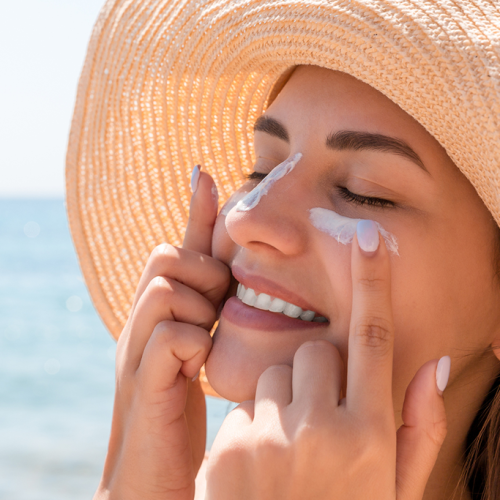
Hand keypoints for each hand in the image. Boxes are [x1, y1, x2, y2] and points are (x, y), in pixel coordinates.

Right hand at [95, 169, 229, 499]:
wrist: (152, 476)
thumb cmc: (181, 408)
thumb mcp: (201, 350)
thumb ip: (213, 314)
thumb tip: (236, 279)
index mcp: (161, 313)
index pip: (178, 248)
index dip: (194, 212)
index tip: (206, 171)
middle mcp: (142, 322)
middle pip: (166, 256)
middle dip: (200, 273)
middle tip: (217, 306)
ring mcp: (137, 350)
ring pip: (165, 288)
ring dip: (197, 306)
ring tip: (207, 335)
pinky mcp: (143, 382)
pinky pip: (169, 335)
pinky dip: (192, 343)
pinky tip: (199, 365)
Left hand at [205, 225, 447, 499]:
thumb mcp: (394, 488)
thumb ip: (420, 427)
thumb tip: (437, 363)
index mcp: (371, 436)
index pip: (374, 338)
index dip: (373, 282)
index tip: (369, 239)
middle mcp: (324, 430)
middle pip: (316, 352)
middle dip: (318, 373)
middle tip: (318, 420)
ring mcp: (274, 438)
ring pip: (277, 374)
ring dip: (286, 399)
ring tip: (289, 450)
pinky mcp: (232, 446)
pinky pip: (248, 404)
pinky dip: (257, 423)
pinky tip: (261, 468)